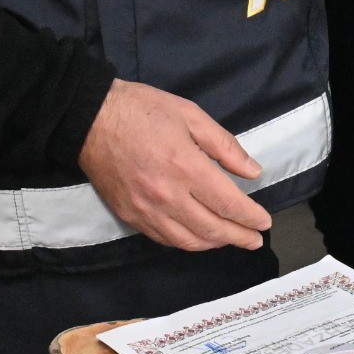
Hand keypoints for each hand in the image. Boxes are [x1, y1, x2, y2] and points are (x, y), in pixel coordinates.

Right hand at [76, 79, 273, 250]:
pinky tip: (197, 236)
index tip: (264, 222)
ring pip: (188, 241)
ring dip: (214, 244)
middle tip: (254, 240)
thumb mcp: (191, 115)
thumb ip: (224, 146)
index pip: (228, 203)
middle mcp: (168, 196)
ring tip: (230, 239)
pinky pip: (163, 239)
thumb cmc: (142, 110)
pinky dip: (186, 242)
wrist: (90, 118)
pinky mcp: (129, 216)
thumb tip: (252, 172)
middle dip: (238, 237)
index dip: (250, 217)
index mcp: (186, 167)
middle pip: (212, 229)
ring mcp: (146, 210)